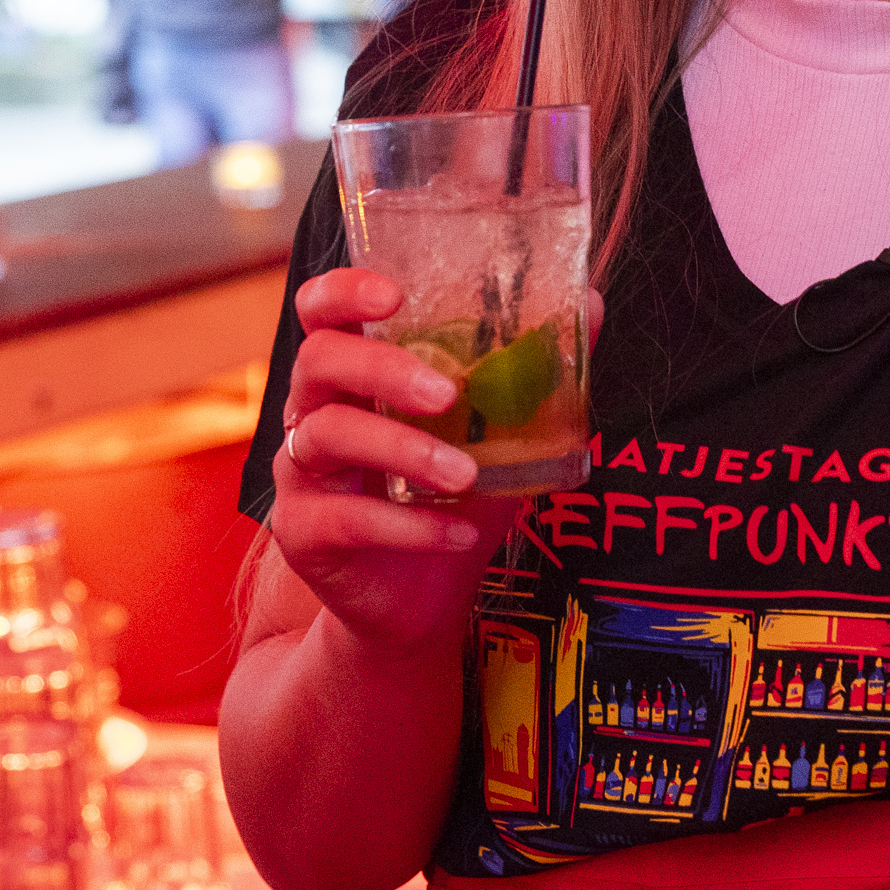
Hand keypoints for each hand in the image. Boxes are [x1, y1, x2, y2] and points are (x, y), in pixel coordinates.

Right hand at [268, 269, 529, 659]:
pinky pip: (346, 518)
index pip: (320, 309)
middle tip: (448, 395)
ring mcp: (301, 472)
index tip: (393, 294)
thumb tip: (588, 305)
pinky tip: (459, 531)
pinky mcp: (302, 532)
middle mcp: (315, 411)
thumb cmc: (456, 498)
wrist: (425, 599)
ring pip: (327, 436)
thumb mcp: (502, 431)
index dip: (343, 290)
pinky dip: (409, 525)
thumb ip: (532, 371)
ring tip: (466, 475)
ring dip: (403, 451)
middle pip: (318, 359)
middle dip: (383, 369)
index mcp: (355, 373)